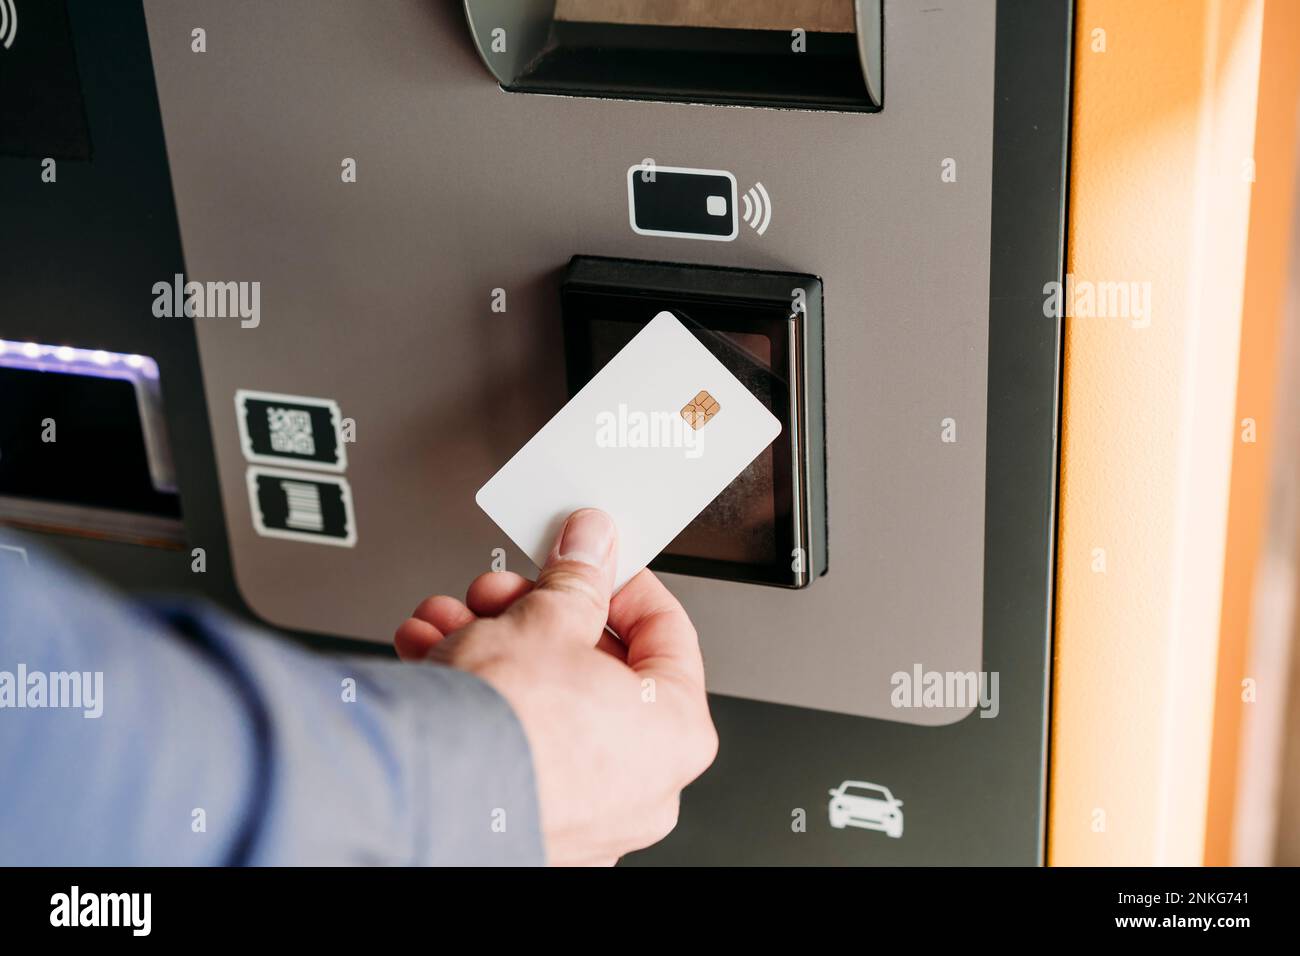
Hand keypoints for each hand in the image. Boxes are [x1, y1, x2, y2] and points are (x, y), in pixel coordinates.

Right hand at [393, 508, 718, 864]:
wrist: (414, 796)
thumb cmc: (501, 732)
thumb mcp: (545, 619)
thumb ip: (577, 577)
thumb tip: (590, 547)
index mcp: (675, 733)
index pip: (667, 634)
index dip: (621, 583)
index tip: (592, 562)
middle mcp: (643, 787)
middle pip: (597, 668)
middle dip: (538, 616)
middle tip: (508, 592)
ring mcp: (588, 816)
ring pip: (548, 704)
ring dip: (495, 649)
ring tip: (451, 623)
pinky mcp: (533, 826)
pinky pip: (518, 747)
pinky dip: (483, 703)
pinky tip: (435, 660)